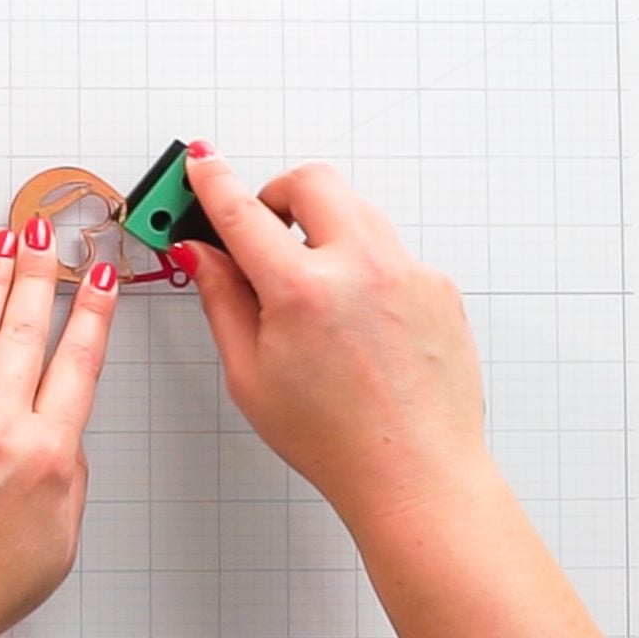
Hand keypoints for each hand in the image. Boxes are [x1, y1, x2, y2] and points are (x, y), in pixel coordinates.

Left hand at [0, 219, 118, 637]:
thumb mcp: (56, 544)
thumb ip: (67, 477)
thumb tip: (61, 433)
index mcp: (46, 454)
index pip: (78, 360)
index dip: (93, 309)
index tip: (101, 274)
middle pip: (26, 327)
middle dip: (42, 270)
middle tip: (48, 231)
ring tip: (7, 243)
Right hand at [173, 143, 486, 521]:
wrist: (415, 473)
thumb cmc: (335, 439)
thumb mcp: (250, 375)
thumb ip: (222, 301)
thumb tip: (201, 254)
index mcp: (303, 291)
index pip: (242, 211)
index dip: (213, 181)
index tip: (201, 164)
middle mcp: (361, 266)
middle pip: (312, 181)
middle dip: (278, 193)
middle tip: (261, 229)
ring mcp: (408, 271)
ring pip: (355, 210)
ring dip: (322, 227)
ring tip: (308, 287)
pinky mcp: (437, 286)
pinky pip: (389, 250)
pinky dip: (361, 265)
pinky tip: (354, 320)